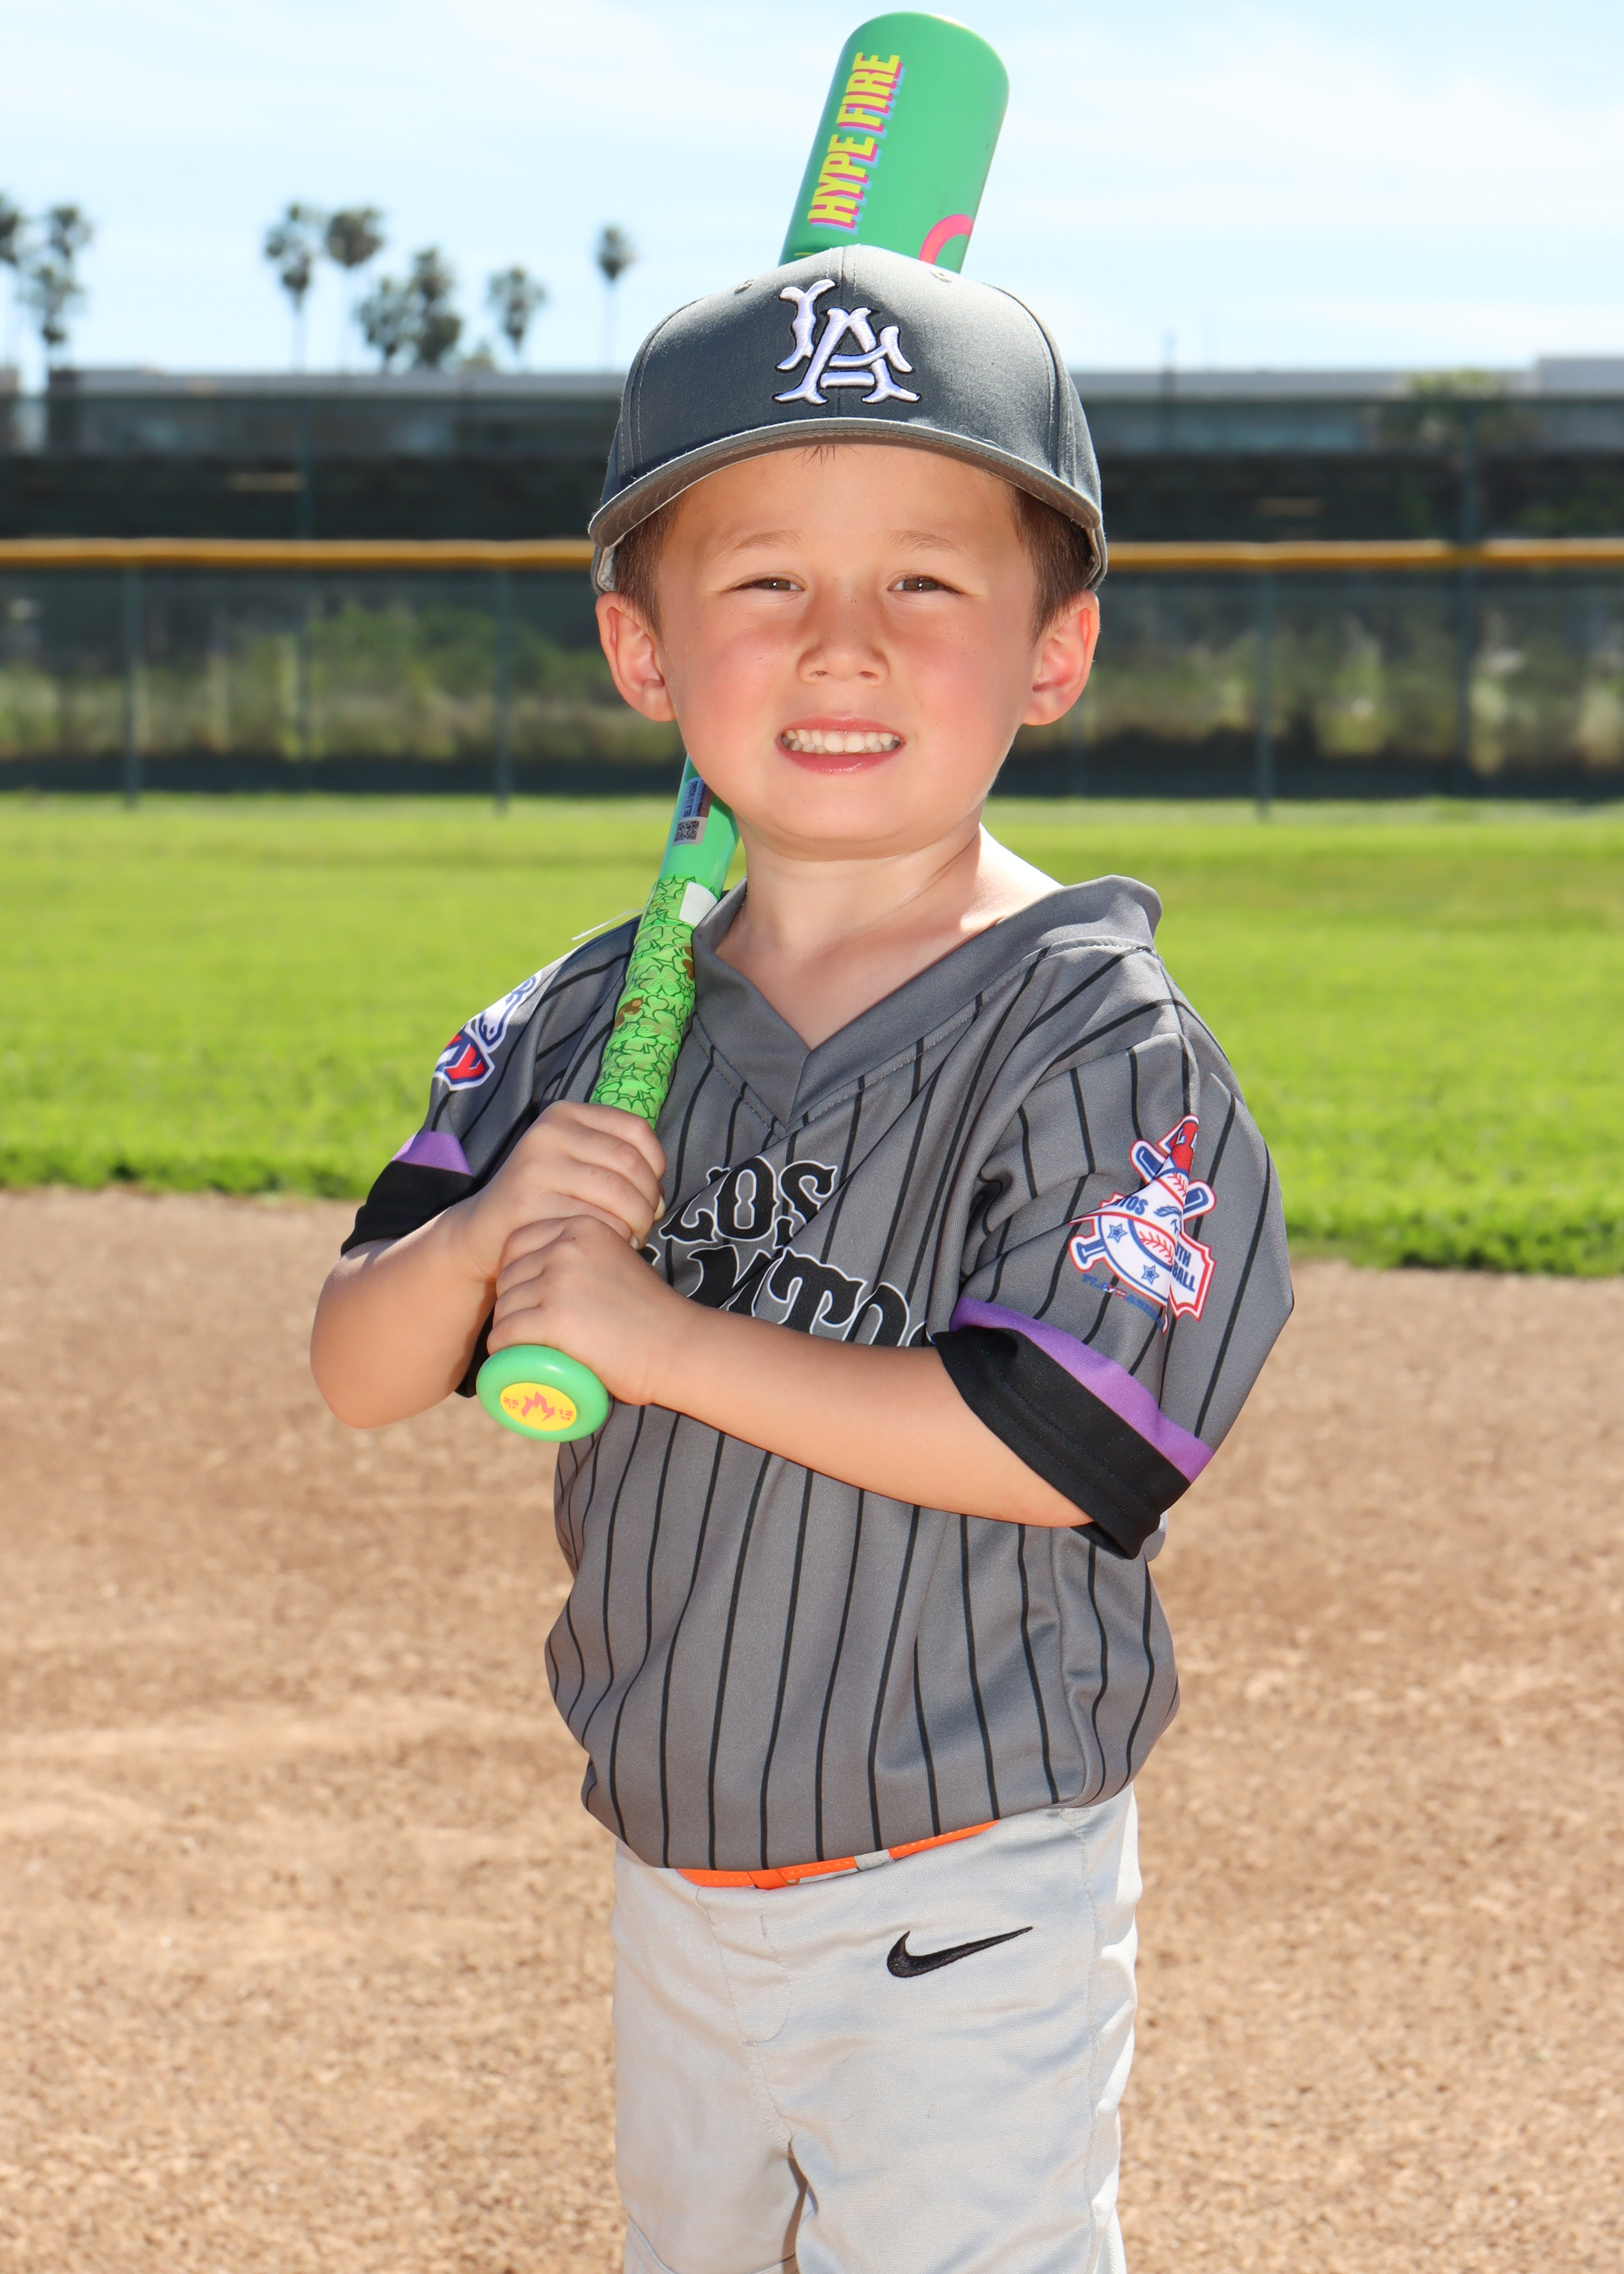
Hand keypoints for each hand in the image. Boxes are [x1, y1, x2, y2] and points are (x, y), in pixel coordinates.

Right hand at [452, 1102, 665, 1283]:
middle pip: (630, 1164)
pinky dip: (614, 1238)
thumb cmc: (546, 1200)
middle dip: (649, 1200)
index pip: (636, 1129)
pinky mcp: (528, 1203)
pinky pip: (596, 1222)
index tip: (653, 1192)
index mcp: (564, 1114)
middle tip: (646, 1224)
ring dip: (638, 1222)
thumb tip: (660, 1195)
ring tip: (633, 1237)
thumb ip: (616, 1163)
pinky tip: (609, 1246)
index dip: (657, 1164)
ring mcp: (535, 1166)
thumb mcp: (576, 1163)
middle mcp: (547, 1132)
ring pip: (619, 1194)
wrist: (486, 1232)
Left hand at [488, 1214, 691, 1407]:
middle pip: (509, 1274)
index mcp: (582, 1227)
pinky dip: (503, 1349)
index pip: (519, 1241)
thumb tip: (553, 1273)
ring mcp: (559, 1281)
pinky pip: (507, 1333)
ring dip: (507, 1328)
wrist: (677, 1346)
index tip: (525, 1296)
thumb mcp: (619, 1260)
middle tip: (526, 1328)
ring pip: (505, 1306)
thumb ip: (589, 1255)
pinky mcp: (554, 1317)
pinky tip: (509, 1358)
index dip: (515, 1271)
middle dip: (511, 1302)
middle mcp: (567, 1247)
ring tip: (521, 1346)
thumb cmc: (652, 1312)